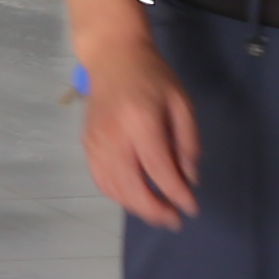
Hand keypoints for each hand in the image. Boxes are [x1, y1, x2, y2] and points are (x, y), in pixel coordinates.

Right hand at [76, 36, 200, 230]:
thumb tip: (188, 179)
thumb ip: (187, 142)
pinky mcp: (87, 145)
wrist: (113, 56)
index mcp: (141, 122)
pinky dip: (118, 196)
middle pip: (132, 187)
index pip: (159, 169)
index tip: (191, 209)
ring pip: (114, 189)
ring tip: (158, 214)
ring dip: (137, 208)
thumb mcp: (181, 103)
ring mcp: (96, 142)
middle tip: (174, 221)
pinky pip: (101, 180)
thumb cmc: (153, 76)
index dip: (176, 194)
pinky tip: (135, 198)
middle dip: (155, 210)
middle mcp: (114, 136)